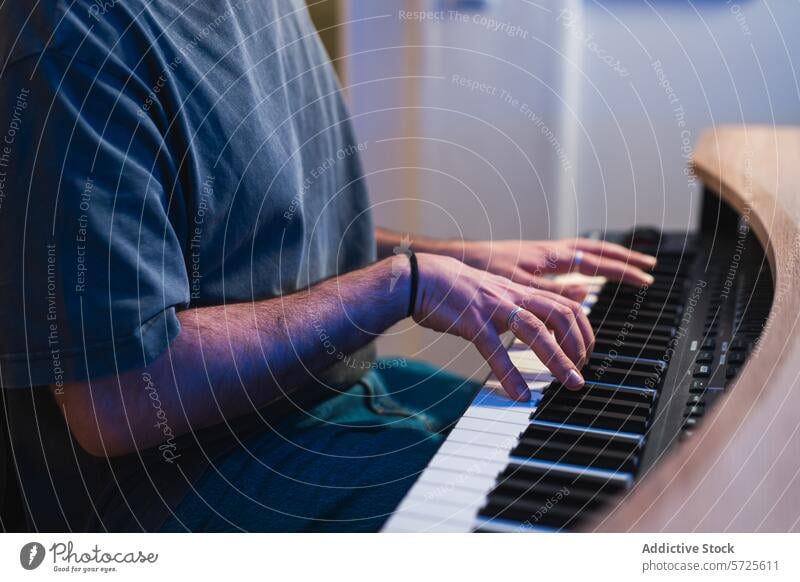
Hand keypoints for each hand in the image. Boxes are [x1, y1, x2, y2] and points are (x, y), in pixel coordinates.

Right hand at [412, 254, 593, 400]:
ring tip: (569, 383)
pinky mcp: (472, 322)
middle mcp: (513, 296)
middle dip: (579, 345)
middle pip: (561, 314)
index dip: (583, 330)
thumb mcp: (497, 291)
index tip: (584, 354)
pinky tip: (520, 394)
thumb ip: (522, 302)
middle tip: (580, 372)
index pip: (567, 304)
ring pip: (536, 330)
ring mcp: (494, 308)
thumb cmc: (457, 289)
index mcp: (521, 290)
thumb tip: (542, 314)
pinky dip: (510, 374)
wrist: (422, 276)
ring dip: (558, 359)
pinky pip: (495, 349)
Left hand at [457, 238, 656, 298]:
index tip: (646, 277)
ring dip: (607, 258)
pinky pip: (569, 257)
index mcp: (551, 256)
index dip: (623, 269)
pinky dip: (585, 263)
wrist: (457, 261)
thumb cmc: (483, 271)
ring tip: (628, 266)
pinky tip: (586, 276)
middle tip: (649, 266)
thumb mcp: (518, 286)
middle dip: (623, 258)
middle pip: (596, 250)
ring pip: (584, 251)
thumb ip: (550, 293)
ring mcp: (542, 254)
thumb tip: (583, 294)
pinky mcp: (532, 260)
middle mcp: (550, 251)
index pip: (596, 260)